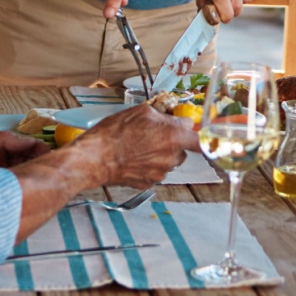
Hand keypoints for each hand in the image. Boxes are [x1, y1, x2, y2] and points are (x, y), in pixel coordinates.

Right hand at [75, 106, 203, 188]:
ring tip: (140, 146)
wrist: (94, 158)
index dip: (200, 136)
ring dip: (160, 154)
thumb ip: (167, 117)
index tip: (197, 134)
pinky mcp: (148, 183)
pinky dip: (148, 165)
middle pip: (182, 149)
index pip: (201, 141)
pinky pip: (155, 172)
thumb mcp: (143, 112)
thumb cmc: (115, 133)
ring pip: (168, 161)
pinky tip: (134, 158)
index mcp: (174, 137)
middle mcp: (171, 157)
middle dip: (173, 142)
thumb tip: (179, 120)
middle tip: (154, 134)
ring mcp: (160, 173)